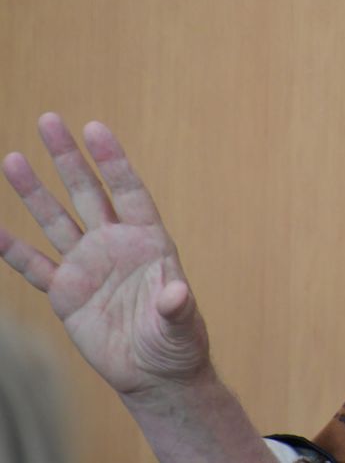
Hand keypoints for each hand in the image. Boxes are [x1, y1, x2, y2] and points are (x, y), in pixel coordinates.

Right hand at [0, 113, 209, 396]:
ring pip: (56, 220)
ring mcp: (88, 265)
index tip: (93, 127)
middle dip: (68, 158)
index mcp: (148, 240)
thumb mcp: (180, 324)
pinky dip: (13, 249)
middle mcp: (115, 244)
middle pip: (87, 192)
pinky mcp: (65, 293)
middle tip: (48, 119)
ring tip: (14, 158)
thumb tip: (175, 294)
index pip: (127, 191)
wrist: (154, 372)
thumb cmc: (176, 343)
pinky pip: (34, 266)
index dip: (111, 160)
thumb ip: (176, 306)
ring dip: (34, 192)